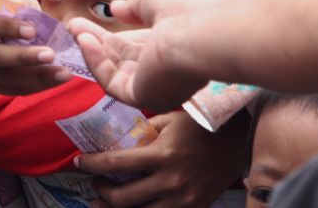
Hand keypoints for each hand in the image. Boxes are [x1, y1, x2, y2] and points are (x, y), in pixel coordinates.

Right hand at [0, 0, 70, 94]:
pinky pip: (9, 89)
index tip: (33, 31)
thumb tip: (39, 19)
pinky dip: (33, 86)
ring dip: (34, 77)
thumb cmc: (2, 11)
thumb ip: (20, 5)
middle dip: (23, 57)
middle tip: (50, 55)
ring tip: (61, 73)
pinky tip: (54, 80)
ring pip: (2, 77)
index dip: (7, 27)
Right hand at [69, 0, 212, 111]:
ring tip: (75, 30)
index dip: (114, 33)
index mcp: (174, 46)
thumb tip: (116, 9)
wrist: (201, 34)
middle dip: (98, 42)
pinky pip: (113, 82)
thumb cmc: (186, 9)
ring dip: (94, 51)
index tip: (92, 20)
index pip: (138, 44)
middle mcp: (166, 70)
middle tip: (73, 26)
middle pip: (123, 58)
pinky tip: (85, 41)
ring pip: (115, 72)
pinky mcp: (144, 97)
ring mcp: (155, 86)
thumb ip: (134, 6)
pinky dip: (97, 63)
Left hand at [74, 111, 249, 207]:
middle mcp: (170, 181)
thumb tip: (118, 137)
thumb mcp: (170, 118)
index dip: (91, 165)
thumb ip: (145, 130)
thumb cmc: (202, 123)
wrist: (240, 140)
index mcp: (162, 155)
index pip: (115, 163)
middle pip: (121, 199)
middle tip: (94, 184)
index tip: (78, 162)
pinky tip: (135, 206)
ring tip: (106, 202)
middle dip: (100, 192)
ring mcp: (183, 200)